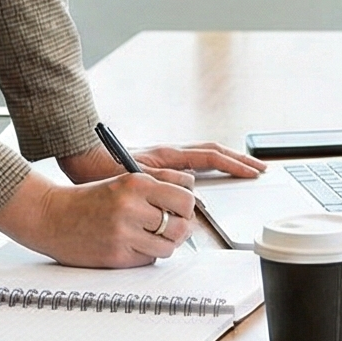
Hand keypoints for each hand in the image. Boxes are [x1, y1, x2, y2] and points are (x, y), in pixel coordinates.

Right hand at [0, 169, 197, 267]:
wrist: (50, 216)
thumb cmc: (87, 199)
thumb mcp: (123, 181)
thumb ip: (156, 188)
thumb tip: (189, 200)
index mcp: (135, 183)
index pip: (185, 198)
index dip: (187, 207)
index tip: (182, 210)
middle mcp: (131, 207)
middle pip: (181, 225)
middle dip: (181, 228)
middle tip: (172, 227)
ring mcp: (123, 233)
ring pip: (168, 247)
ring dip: (164, 244)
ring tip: (151, 237)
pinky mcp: (116, 256)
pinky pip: (148, 260)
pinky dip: (146, 255)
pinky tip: (133, 245)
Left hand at [55, 139, 266, 186]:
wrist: (81, 159)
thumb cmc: (103, 168)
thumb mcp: (135, 178)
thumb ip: (164, 181)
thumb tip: (192, 187)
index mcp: (168, 154)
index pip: (211, 157)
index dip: (235, 165)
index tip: (254, 172)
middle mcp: (171, 153)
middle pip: (214, 153)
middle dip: (239, 161)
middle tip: (260, 170)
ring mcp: (167, 158)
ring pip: (205, 157)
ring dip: (227, 163)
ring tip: (245, 171)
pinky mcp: (160, 166)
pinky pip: (193, 166)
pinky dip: (210, 169)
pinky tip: (215, 179)